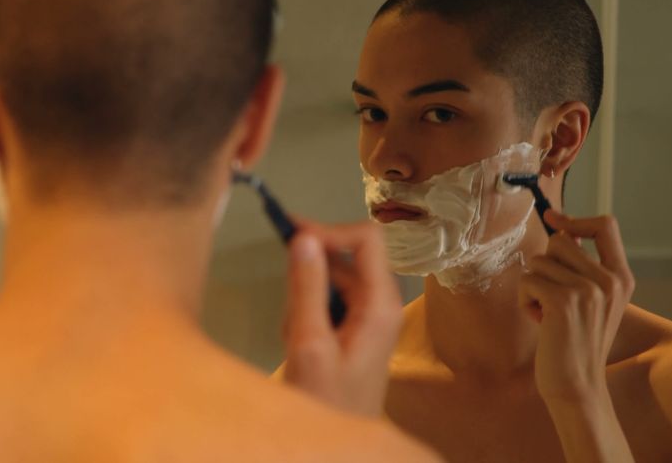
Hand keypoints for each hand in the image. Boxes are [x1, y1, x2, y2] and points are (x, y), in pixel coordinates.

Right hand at [281, 220, 402, 417]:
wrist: (339, 443)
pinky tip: (298, 338)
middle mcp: (382, 302)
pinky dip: (307, 308)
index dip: (330, 229)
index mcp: (381, 303)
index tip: (293, 237)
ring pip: (335, 276)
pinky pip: (330, 296)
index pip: (367, 237)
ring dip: (307, 294)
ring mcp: (371, 313)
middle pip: (349, 254)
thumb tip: (303, 237)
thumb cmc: (327, 400)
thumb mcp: (308, 343)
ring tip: (294, 332)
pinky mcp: (356, 324)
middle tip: (288, 301)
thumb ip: (306, 289)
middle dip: (312, 270)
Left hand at [519, 211, 635, 405]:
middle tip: (552, 297)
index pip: (606, 225)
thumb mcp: (592, 301)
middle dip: (545, 265)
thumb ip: (583, 268)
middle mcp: (609, 280)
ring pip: (539, 261)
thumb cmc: (575, 342)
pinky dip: (525, 300)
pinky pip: (527, 280)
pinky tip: (540, 322)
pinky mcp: (563, 301)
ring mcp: (588, 290)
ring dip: (533, 286)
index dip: (576, 218)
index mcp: (621, 277)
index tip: (552, 217)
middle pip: (560, 240)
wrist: (577, 385)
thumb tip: (560, 230)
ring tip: (548, 314)